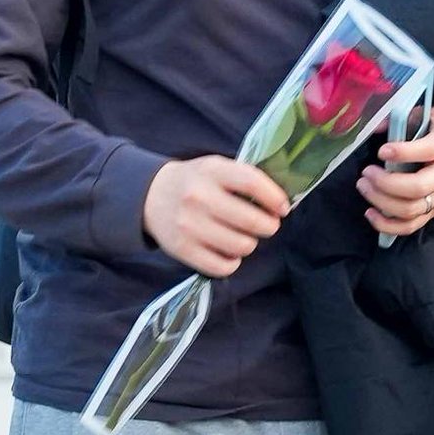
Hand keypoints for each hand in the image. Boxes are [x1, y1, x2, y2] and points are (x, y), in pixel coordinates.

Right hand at [143, 156, 289, 276]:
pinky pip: (222, 266)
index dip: (274, 198)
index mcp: (211, 171)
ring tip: (244, 237)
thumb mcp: (216, 168)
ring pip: (241, 246)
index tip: (283, 208)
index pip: (251, 183)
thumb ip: (244, 179)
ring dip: (249, 244)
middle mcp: (198, 197)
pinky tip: (229, 253)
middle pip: (251, 221)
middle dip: (268, 226)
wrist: (151, 195)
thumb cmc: (195, 182)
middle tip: (268, 225)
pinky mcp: (182, 249)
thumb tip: (280, 204)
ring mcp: (189, 225)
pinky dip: (232, 263)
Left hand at [357, 107, 433, 240]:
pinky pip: (412, 226)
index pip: (426, 151)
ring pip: (412, 210)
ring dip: (382, 202)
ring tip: (365, 187)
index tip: (382, 151)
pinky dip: (388, 225)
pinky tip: (372, 213)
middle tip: (367, 172)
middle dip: (385, 183)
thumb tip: (376, 127)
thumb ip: (408, 118)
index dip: (401, 153)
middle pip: (417, 187)